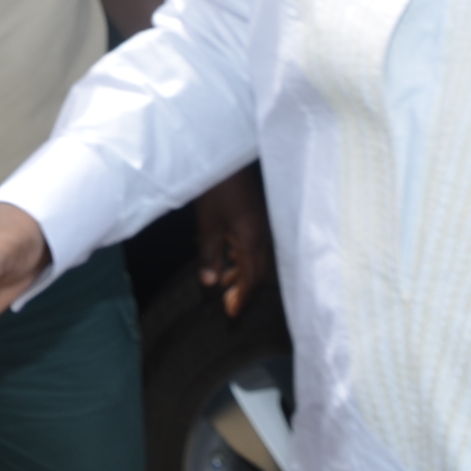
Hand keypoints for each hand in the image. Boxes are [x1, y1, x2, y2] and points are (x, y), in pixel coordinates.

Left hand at [194, 166, 270, 318]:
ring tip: (223, 283)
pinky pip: (252, 244)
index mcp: (253, 240)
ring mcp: (261, 224)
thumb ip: (210, 254)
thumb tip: (210, 284)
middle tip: (228, 306)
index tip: (232, 315)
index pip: (252, 279)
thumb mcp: (208, 224)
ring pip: (254, 258)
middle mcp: (263, 235)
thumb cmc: (217, 189)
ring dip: (240, 273)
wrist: (227, 156)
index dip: (242, 298)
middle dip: (243, 290)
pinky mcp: (257, 215)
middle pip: (257, 271)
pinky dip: (240, 256)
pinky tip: (226, 255)